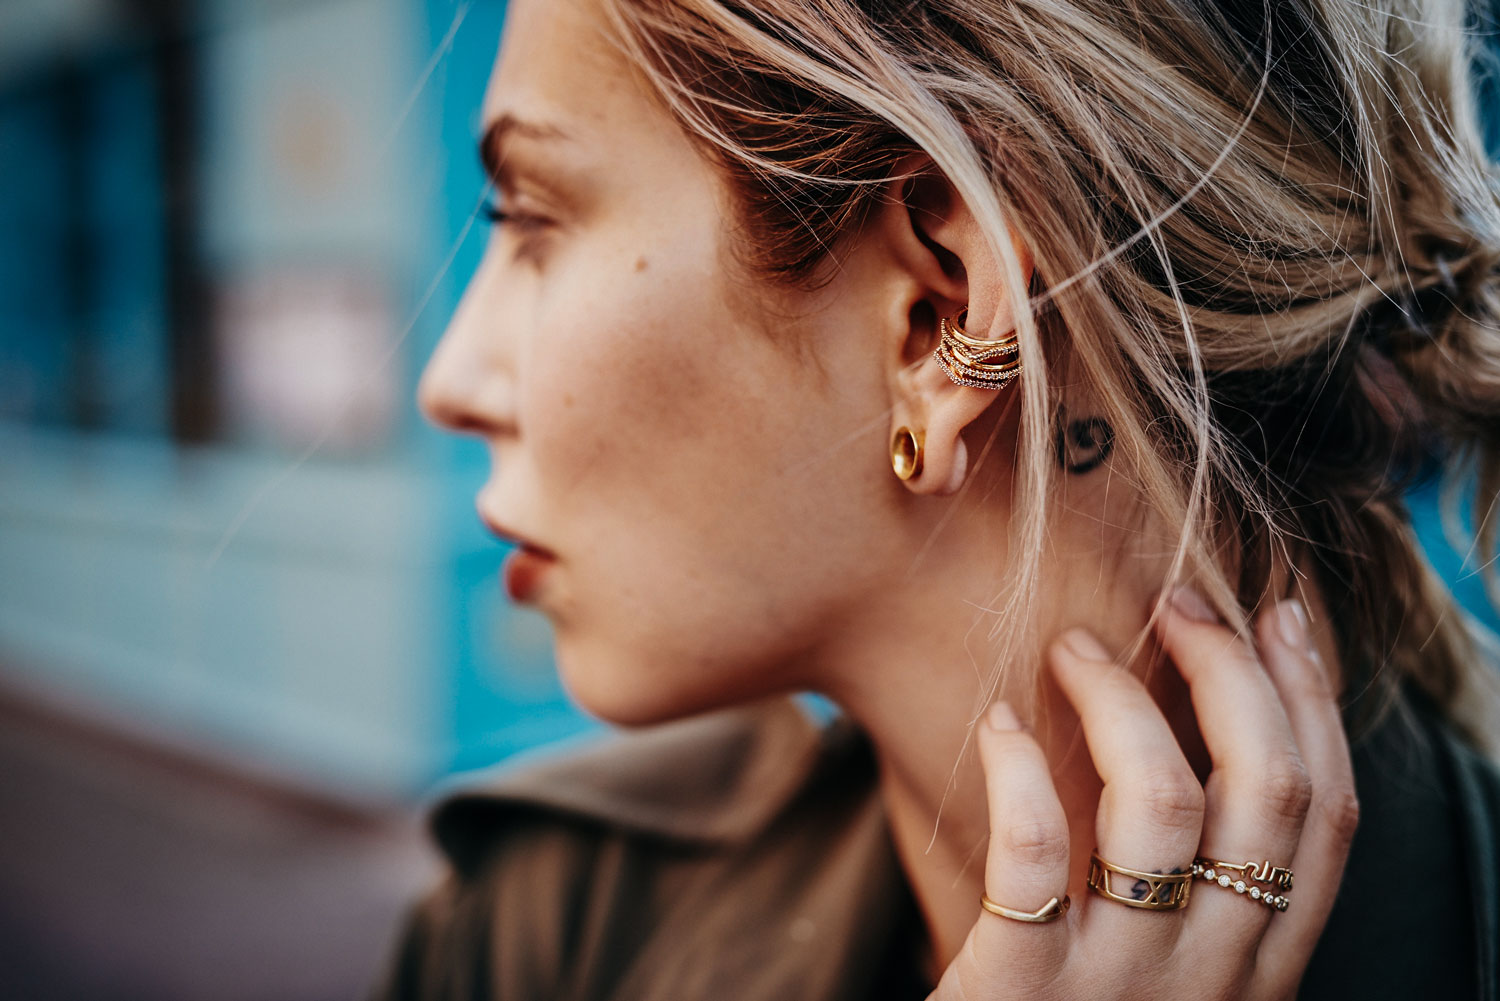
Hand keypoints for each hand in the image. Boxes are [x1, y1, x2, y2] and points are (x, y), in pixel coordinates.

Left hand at [929, 589, 1359, 1000]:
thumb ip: (1204, 882)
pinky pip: (1034, 855)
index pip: (1327, 816)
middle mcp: (1214, 981)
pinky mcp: (1018, 993)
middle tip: (1174, 602)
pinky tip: (999, 723)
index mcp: (1261, 969)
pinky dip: (1021, 770)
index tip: (1276, 614)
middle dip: (1231, 672)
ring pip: (1166, 805)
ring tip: (1074, 647)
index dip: (1312, 700)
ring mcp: (1120, 990)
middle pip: (1268, 793)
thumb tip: (1217, 725)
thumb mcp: (1173, 966)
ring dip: (1125, 698)